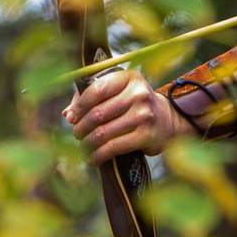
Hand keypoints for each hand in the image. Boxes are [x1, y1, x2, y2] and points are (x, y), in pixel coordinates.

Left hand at [63, 70, 188, 164]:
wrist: (168, 120)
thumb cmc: (135, 105)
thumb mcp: (119, 93)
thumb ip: (93, 98)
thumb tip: (68, 115)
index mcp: (129, 78)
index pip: (96, 90)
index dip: (79, 106)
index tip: (72, 117)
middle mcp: (139, 94)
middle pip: (97, 113)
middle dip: (81, 127)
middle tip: (77, 134)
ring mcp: (144, 115)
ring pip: (103, 132)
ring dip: (87, 143)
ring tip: (84, 146)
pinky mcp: (146, 135)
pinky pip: (114, 147)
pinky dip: (99, 155)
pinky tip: (93, 158)